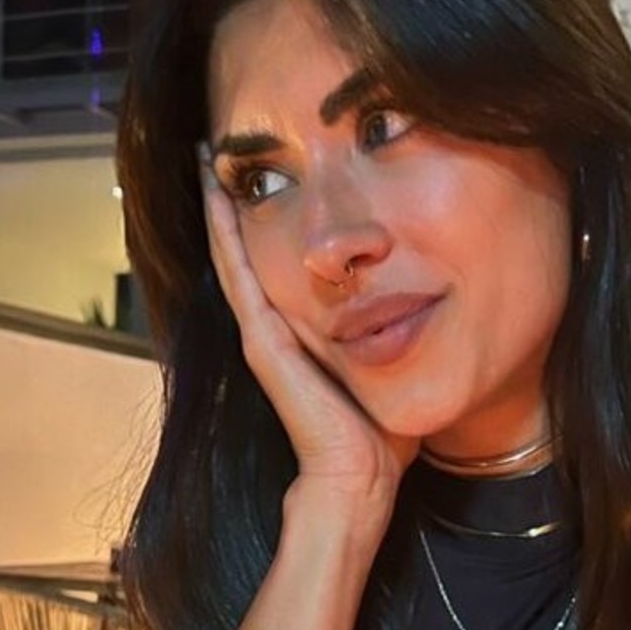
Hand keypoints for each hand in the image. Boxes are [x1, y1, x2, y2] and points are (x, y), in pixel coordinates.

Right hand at [200, 149, 417, 519]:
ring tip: (207, 158)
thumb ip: (393, 336)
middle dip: (235, 202)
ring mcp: (260, 332)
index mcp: (299, 333)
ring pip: (233, 253)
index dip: (267, 220)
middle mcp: (272, 329)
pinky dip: (224, 231)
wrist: (359, 477)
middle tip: (217, 153)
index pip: (276, 264)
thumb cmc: (379, 435)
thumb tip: (423, 306)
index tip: (268, 176)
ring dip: (219, 206)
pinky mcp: (261, 339)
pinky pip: (238, 272)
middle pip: (246, 251)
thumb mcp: (389, 365)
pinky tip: (217, 193)